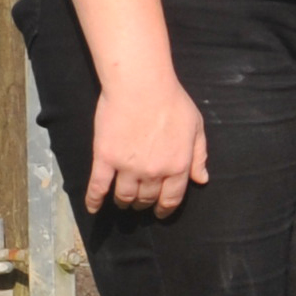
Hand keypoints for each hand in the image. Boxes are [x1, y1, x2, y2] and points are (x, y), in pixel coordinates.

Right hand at [83, 69, 209, 218]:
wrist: (140, 84)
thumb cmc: (171, 100)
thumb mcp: (195, 126)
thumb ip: (199, 155)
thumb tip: (201, 180)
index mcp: (177, 166)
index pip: (171, 199)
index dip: (165, 209)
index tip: (160, 212)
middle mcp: (154, 172)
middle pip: (146, 198)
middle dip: (144, 203)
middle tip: (140, 201)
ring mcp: (127, 167)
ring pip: (124, 196)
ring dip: (124, 201)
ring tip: (122, 201)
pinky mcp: (105, 159)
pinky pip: (98, 187)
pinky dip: (94, 200)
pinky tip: (93, 207)